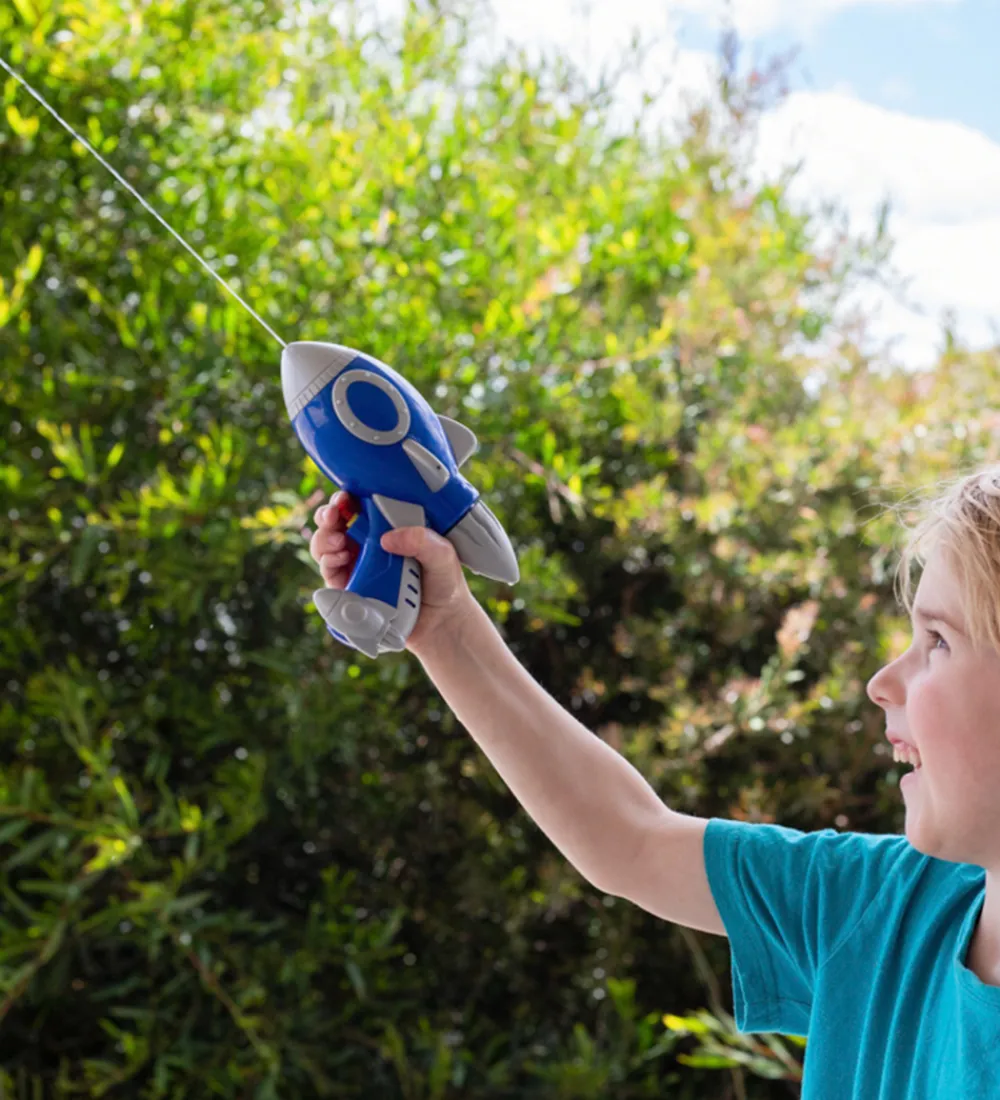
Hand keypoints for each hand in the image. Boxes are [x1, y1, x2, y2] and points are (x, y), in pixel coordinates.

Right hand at [309, 491, 475, 653]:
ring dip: (324, 540)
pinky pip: (329, 574)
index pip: (359, 505)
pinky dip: (327, 563)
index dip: (346, 498)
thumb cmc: (444, 582)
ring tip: (338, 542)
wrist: (442, 621)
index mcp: (387, 527)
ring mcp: (356, 566)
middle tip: (333, 517)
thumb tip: (388, 538)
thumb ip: (422, 540)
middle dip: (327, 515)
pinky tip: (338, 560)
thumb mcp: (442, 554)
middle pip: (335, 523)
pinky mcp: (350, 589)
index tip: (345, 498)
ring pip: (326, 546)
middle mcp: (367, 544)